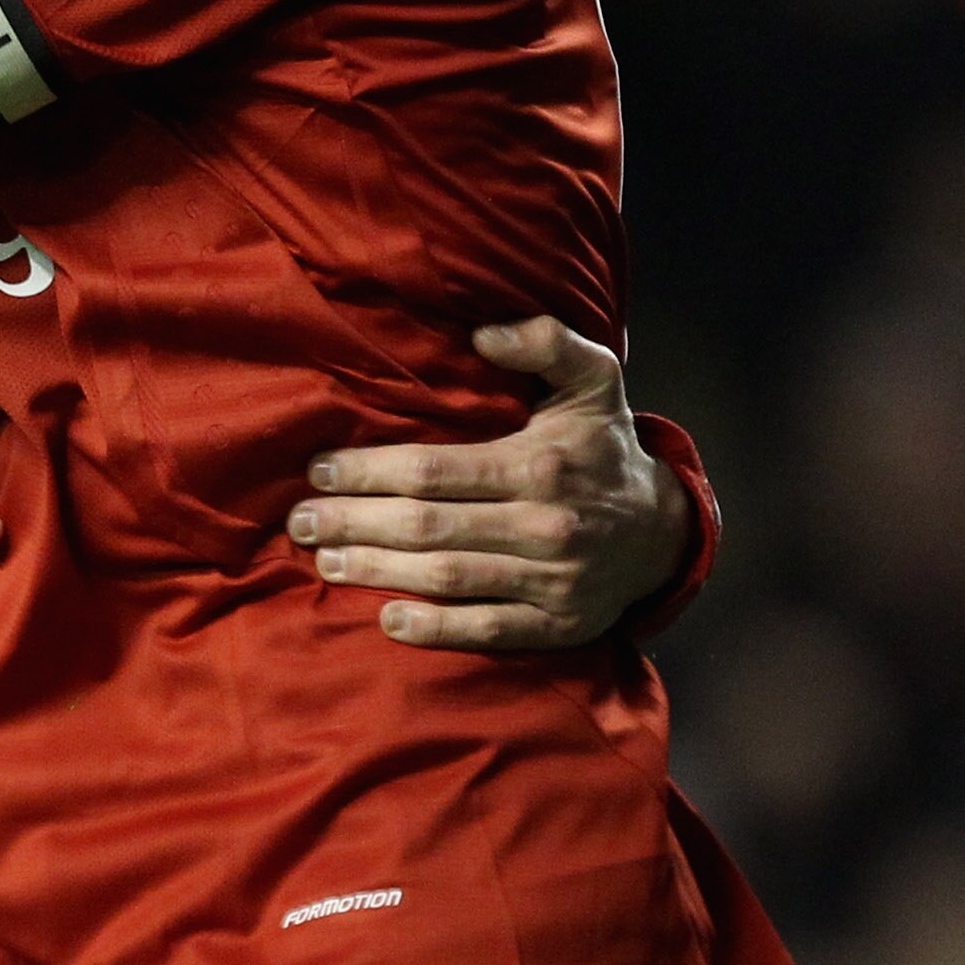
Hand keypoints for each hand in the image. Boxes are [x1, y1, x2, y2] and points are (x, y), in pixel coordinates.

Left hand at [287, 317, 690, 649]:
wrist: (663, 531)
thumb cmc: (603, 447)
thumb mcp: (593, 380)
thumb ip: (546, 341)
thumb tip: (483, 333)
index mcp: (541, 465)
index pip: (434, 470)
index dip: (369, 471)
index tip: (319, 470)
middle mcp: (545, 525)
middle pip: (428, 526)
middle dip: (354, 523)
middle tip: (300, 521)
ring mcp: (553, 581)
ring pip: (448, 577)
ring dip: (378, 571)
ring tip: (324, 561)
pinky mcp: (558, 626)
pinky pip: (487, 631)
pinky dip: (435, 629)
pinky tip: (387, 619)